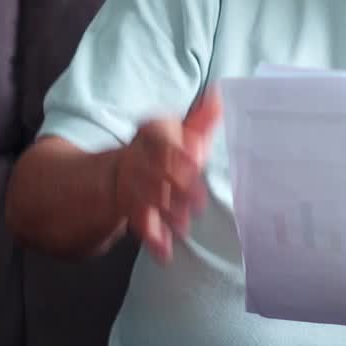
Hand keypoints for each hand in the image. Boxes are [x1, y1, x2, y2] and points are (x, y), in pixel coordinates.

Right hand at [113, 88, 219, 261]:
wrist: (124, 170)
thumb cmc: (168, 148)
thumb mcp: (184, 131)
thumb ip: (202, 118)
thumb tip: (221, 94)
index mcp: (154, 133)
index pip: (161, 137)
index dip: (177, 150)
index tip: (195, 160)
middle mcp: (139, 157)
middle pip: (157, 171)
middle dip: (177, 187)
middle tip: (198, 203)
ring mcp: (131, 183)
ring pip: (147, 197)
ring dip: (165, 213)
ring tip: (183, 228)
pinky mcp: (129, 208)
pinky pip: (139, 222)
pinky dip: (152, 238)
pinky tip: (163, 251)